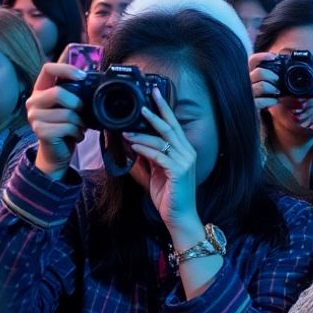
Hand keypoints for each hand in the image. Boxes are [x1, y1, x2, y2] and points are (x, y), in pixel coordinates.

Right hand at [26, 63, 88, 178]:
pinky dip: (77, 132)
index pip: (48, 69)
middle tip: (82, 113)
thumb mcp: (71, 105)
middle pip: (58, 93)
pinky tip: (74, 135)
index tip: (83, 76)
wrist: (57, 150)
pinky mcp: (40, 131)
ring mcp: (34, 117)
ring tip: (77, 127)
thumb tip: (92, 79)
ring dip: (80, 122)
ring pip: (67, 113)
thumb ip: (75, 92)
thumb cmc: (66, 125)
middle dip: (77, 104)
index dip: (66, 69)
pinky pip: (68, 127)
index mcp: (41, 90)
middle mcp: (33, 101)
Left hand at [123, 87, 198, 238]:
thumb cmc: (168, 196)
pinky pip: (159, 155)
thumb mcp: (153, 174)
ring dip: (142, 134)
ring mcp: (185, 161)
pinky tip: (133, 146)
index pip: (173, 126)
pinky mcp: (179, 171)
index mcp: (183, 151)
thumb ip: (144, 159)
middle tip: (144, 100)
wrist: (179, 217)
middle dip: (157, 111)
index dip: (163, 110)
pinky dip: (144, 149)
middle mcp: (187, 152)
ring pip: (162, 140)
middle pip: (170, 127)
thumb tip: (130, 144)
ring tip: (125, 130)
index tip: (154, 95)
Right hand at [248, 52, 281, 111]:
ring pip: (260, 86)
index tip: (273, 57)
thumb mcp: (268, 84)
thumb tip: (286, 66)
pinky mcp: (250, 107)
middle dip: (270, 75)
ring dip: (271, 88)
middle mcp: (246, 83)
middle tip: (277, 79)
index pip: (252, 61)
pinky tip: (274, 100)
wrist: (254, 117)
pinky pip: (259, 102)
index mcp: (249, 75)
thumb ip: (274, 76)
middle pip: (258, 73)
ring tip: (276, 91)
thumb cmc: (264, 98)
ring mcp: (247, 95)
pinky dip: (269, 100)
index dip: (262, 57)